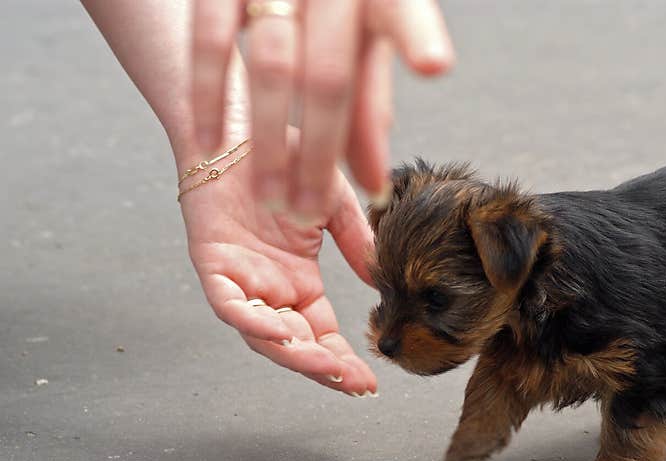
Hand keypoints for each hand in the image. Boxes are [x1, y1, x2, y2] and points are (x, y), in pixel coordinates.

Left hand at [179, 127, 377, 395]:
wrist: (244, 122)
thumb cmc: (285, 157)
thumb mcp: (335, 204)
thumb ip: (357, 241)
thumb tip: (380, 277)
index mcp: (297, 281)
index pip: (322, 333)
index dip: (343, 359)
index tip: (371, 381)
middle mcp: (269, 288)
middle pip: (295, 344)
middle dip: (324, 369)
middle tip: (355, 387)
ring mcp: (240, 279)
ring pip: (263, 334)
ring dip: (294, 354)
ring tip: (327, 369)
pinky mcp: (212, 262)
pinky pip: (229, 304)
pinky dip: (253, 322)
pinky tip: (281, 335)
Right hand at [191, 0, 453, 215]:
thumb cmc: (329, 12)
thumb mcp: (360, 48)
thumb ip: (368, 108)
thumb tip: (375, 185)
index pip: (400, 12)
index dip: (416, 35)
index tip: (432, 64)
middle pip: (328, 71)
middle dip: (319, 151)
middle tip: (308, 210)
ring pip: (271, 64)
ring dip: (269, 142)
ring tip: (268, 197)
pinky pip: (209, 38)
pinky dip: (209, 95)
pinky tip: (209, 140)